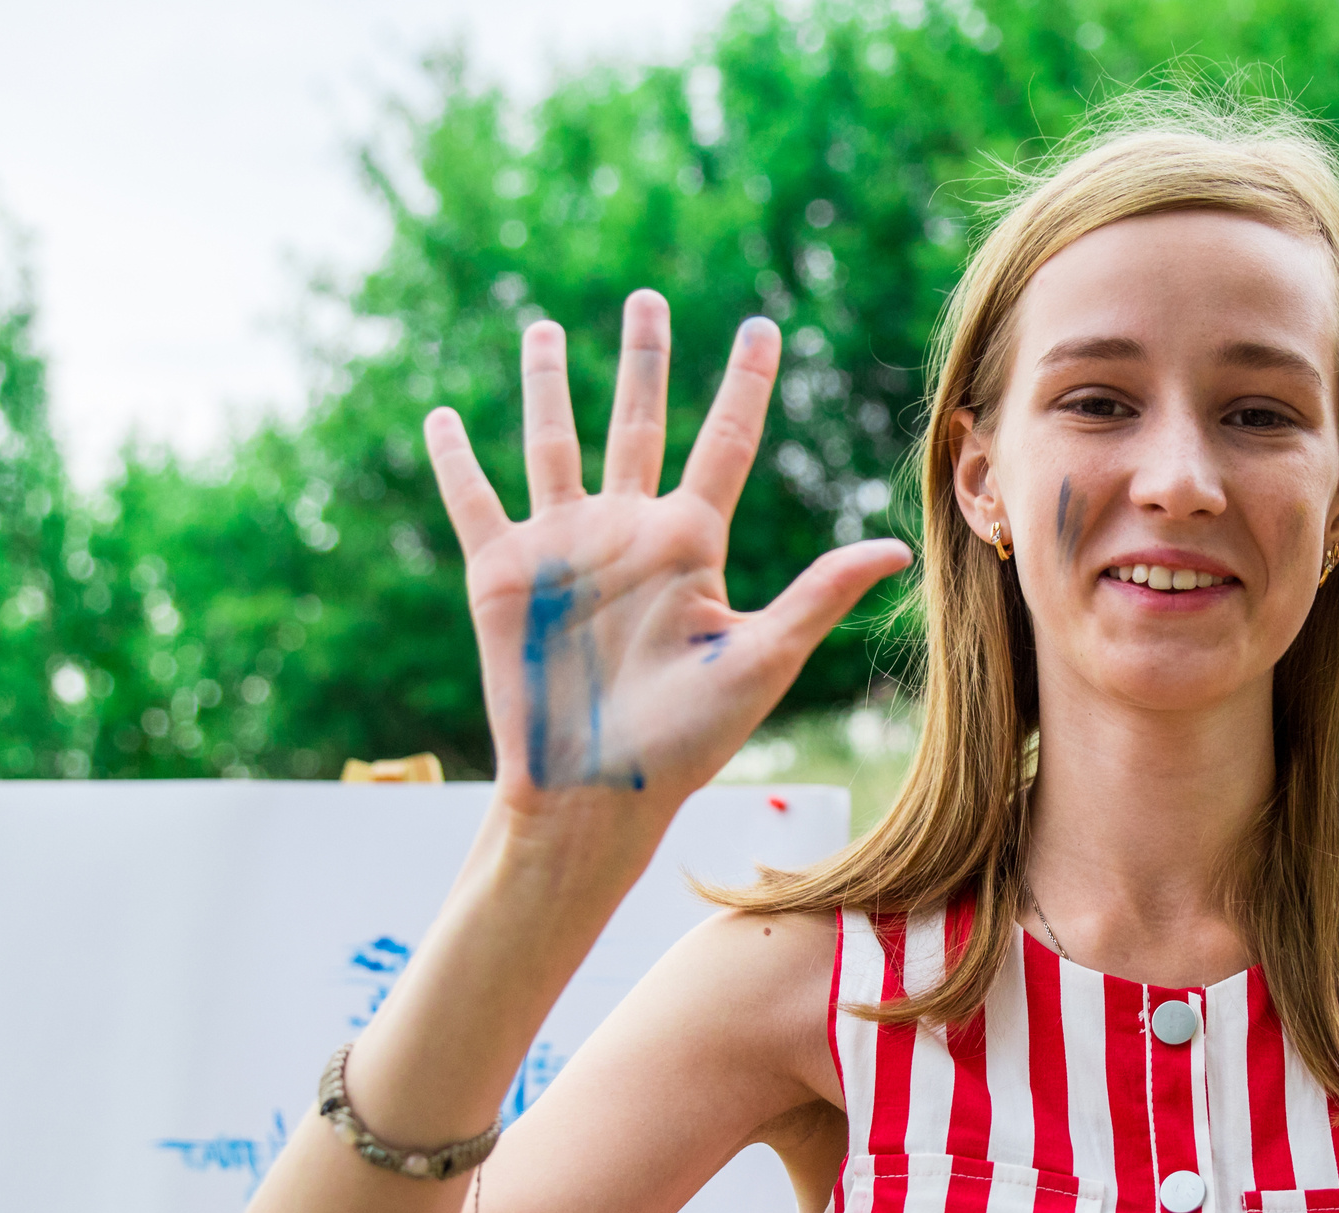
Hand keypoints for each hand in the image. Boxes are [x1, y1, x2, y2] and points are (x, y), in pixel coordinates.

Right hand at [426, 292, 911, 812]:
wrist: (597, 790)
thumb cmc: (686, 740)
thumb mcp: (761, 660)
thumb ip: (818, 595)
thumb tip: (897, 549)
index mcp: (692, 543)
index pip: (727, 442)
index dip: (746, 383)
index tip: (764, 325)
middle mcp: (629, 532)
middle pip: (640, 422)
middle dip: (644, 359)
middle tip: (647, 296)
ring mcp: (564, 546)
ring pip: (554, 442)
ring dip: (548, 385)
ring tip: (545, 326)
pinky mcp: (504, 572)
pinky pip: (474, 500)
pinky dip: (455, 459)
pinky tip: (440, 416)